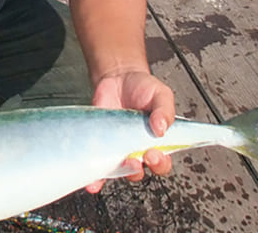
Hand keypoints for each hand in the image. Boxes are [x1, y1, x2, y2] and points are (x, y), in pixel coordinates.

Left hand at [84, 70, 175, 193]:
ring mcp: (117, 149)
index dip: (159, 163)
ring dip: (115, 172)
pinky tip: (92, 181)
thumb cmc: (144, 89)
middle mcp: (137, 150)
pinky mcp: (100, 145)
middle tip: (136, 157)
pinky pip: (98, 167)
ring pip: (117, 171)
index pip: (162, 163)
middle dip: (137, 169)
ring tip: (112, 164)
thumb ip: (165, 110)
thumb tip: (162, 128)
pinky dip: (94, 178)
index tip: (154, 153)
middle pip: (139, 171)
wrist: (118, 77)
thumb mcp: (161, 94)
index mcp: (157, 143)